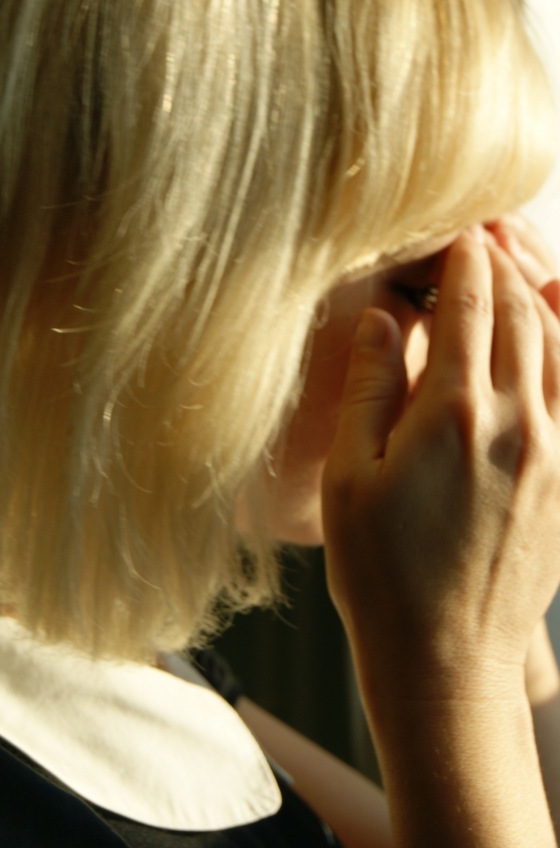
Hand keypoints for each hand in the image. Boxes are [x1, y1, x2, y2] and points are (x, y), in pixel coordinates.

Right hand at [323, 231, 559, 701]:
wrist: (447, 657)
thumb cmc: (382, 573)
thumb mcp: (348, 477)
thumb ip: (369, 387)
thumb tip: (380, 318)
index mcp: (453, 415)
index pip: (470, 307)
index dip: (464, 260)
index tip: (457, 230)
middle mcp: (516, 423)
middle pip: (520, 315)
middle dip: (502, 265)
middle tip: (483, 236)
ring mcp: (553, 451)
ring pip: (557, 346)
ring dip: (536, 300)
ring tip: (514, 273)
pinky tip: (550, 338)